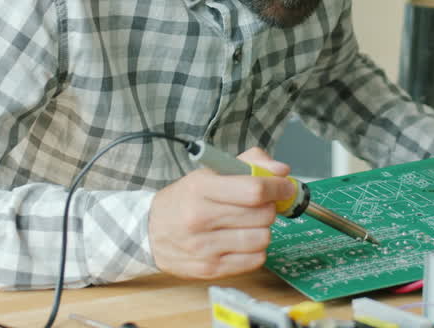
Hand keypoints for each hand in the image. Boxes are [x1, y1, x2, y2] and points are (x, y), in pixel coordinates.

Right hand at [148, 147, 294, 279]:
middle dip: (269, 207)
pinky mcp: (210, 269)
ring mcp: (204, 247)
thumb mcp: (209, 173)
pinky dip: (255, 249)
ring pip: (262, 238)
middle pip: (262, 215)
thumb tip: (281, 170)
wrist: (149, 231)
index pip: (254, 189)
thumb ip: (247, 163)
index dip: (278, 187)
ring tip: (248, 224)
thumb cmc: (184, 200)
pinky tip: (242, 240)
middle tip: (261, 205)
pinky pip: (254, 260)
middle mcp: (200, 218)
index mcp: (200, 188)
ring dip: (262, 230)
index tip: (285, 186)